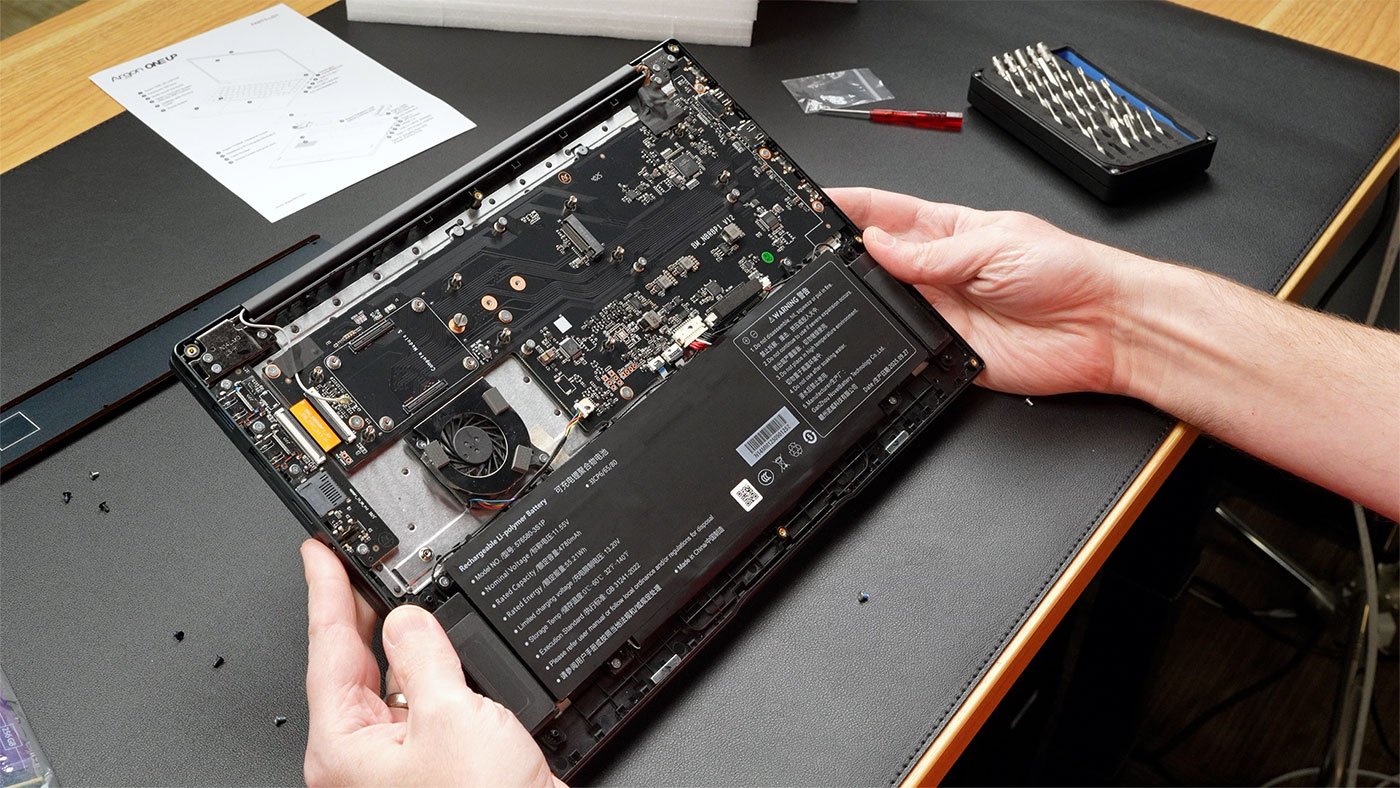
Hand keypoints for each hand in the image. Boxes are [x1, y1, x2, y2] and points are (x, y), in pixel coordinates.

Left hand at [300, 539, 562, 787]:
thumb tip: (409, 619)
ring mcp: (399, 765)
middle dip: (361, 610)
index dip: (324, 590)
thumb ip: (425, 656)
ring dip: (407, 640)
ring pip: (394, 683)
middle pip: (354, 664)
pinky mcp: (438, 767)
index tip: (318, 552)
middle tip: (358, 558)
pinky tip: (449, 650)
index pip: (327, 648)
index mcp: (343, 748)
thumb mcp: (451, 714)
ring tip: (410, 593)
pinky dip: (437, 671)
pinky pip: (426, 704)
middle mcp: (363, 759)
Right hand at [828, 187, 1151, 396]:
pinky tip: (880, 332)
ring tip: (843, 289)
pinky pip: (905, 349)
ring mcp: (940, 312)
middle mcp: (939, 272)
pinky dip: (889, 344)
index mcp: (948, 231)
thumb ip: (930, 251)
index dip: (848, 207)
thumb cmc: (1067, 272)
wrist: (1101, 328)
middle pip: (874, 262)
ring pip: (883, 306)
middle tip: (813, 252)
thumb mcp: (993, 244)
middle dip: (843, 256)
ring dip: (864, 300)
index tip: (814, 203)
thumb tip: (876, 242)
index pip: (884, 214)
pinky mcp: (946, 351)